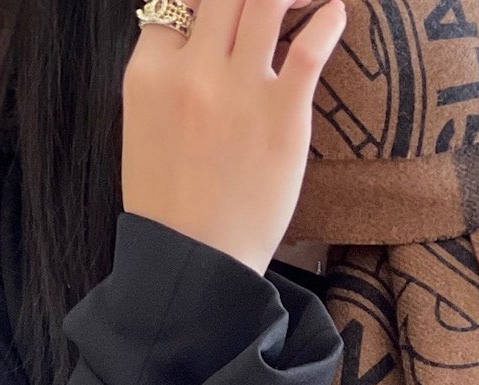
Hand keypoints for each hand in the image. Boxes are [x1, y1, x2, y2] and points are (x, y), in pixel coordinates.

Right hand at [122, 0, 345, 274]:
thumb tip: (190, 42)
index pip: (176, 3)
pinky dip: (327, 20)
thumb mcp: (144, 128)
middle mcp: (192, 71)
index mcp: (149, 73)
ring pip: (265, 0)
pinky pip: (309, 49)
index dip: (203, 6)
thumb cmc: (171, 208)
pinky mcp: (282, 118)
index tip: (224, 18)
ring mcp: (238, 91)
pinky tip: (335, 13)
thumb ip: (165, 78)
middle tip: (273, 3)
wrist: (196, 265)